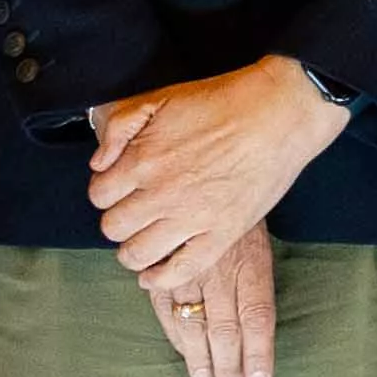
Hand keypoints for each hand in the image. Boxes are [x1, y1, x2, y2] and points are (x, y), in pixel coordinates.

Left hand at [88, 54, 348, 294]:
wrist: (278, 114)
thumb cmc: (222, 101)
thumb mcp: (160, 98)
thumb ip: (119, 126)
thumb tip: (99, 163)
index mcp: (142, 160)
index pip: (99, 195)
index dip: (106, 193)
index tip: (121, 189)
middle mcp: (161, 194)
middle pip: (113, 228)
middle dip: (118, 221)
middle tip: (133, 214)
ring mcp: (192, 219)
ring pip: (137, 255)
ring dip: (132, 252)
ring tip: (141, 243)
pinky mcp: (222, 235)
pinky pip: (180, 271)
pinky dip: (159, 279)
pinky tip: (153, 276)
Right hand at [145, 223, 279, 376]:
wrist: (198, 174)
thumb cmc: (235, 213)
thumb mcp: (256, 240)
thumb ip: (254, 281)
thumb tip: (256, 332)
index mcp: (250, 263)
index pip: (258, 317)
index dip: (258, 354)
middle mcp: (219, 271)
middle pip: (226, 330)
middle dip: (229, 366)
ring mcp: (186, 271)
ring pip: (194, 325)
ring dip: (201, 357)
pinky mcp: (160, 269)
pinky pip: (166, 310)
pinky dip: (175, 336)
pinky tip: (185, 353)